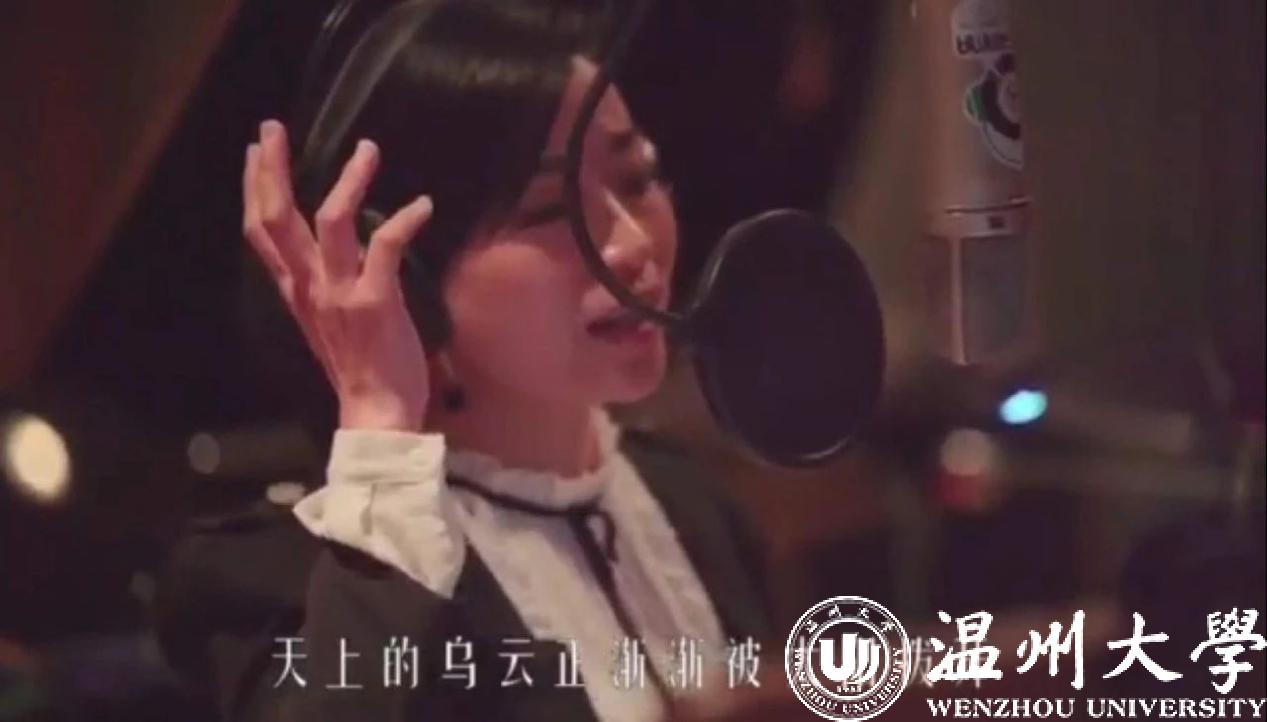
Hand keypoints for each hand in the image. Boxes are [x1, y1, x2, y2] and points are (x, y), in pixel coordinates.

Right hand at [242, 120, 433, 430]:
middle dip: (271, 168)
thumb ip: (324, 287)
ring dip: (348, 179)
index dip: (255, 189)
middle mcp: (310, 288)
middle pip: (277, 218)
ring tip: (367, 148)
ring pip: (330, 220)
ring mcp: (340, 292)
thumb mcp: (327, 323)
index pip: (262, 233)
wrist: (376, 413)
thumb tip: (339, 251)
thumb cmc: (361, 369)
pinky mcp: (375, 300)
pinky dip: (405, 220)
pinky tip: (423, 204)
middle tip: (271, 127)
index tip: (254, 153)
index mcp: (296, 292)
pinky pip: (385, 245)